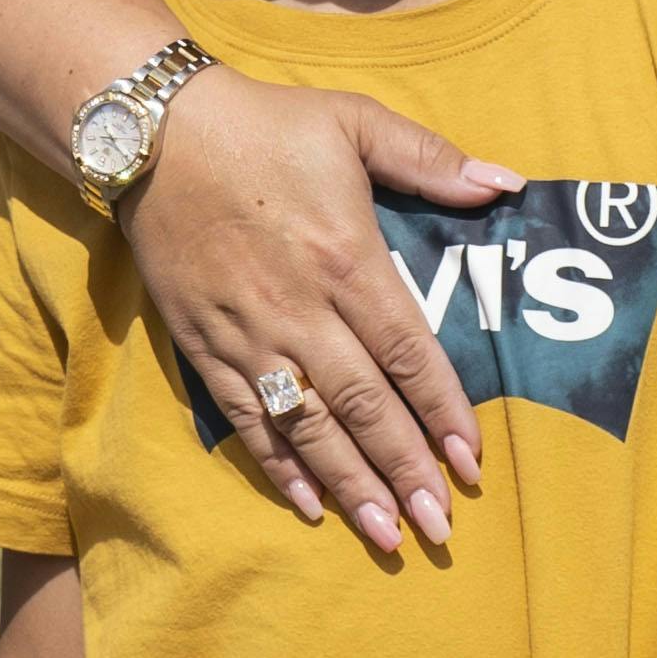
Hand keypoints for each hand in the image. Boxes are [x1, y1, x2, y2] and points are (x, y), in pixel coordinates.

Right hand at [127, 68, 521, 563]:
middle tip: (441, 530)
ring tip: (388, 536)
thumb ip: (431, 159)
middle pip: (364, 405)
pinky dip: (279, 465)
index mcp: (347, 260)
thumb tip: (504, 184)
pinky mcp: (205, 345)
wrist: (152, 132)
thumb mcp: (354, 121)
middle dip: (406, 471)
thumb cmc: (264, 125)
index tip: (473, 463)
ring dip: (351, 486)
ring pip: (308, 425)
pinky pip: (246, 418)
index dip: (443, 412)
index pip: (409, 353)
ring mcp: (249, 334)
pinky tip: (311, 506)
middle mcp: (301, 309)